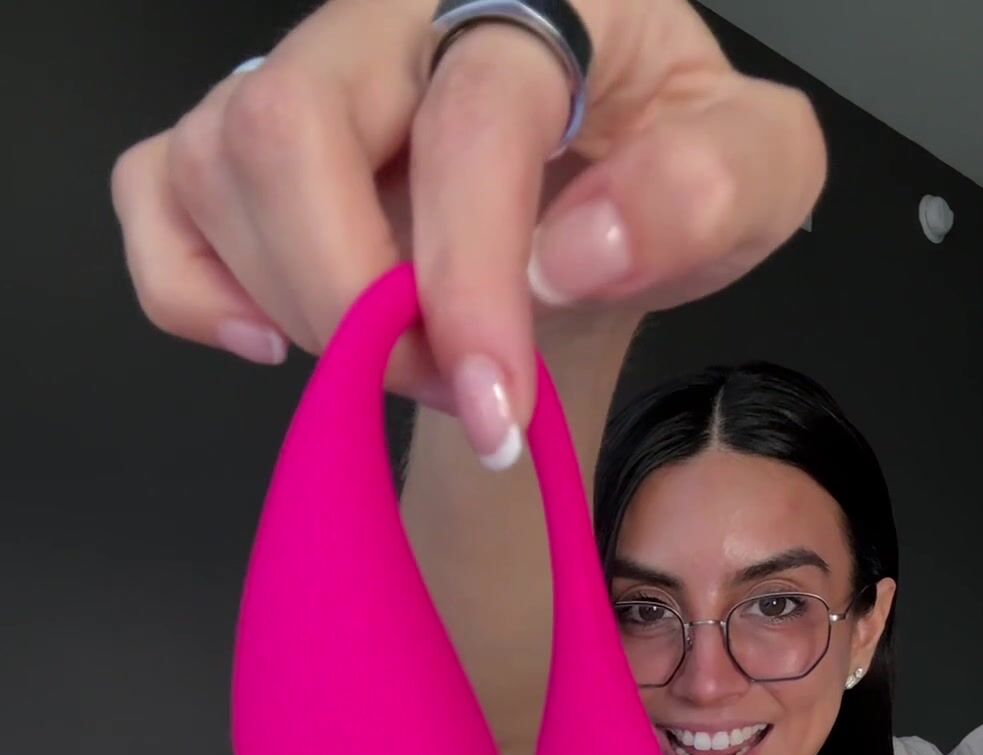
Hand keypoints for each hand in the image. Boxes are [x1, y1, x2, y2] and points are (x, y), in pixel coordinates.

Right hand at [110, 0, 824, 460]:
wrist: (603, 197)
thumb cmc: (664, 172)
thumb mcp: (752, 176)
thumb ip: (707, 190)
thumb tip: (577, 250)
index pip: (468, 121)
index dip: (471, 279)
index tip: (497, 411)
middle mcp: (390, 15)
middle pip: (288, 130)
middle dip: (356, 304)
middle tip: (446, 385)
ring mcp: (298, 69)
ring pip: (217, 167)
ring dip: (301, 309)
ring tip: (405, 359)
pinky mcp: (235, 137)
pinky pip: (154, 197)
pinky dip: (193, 293)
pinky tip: (278, 340)